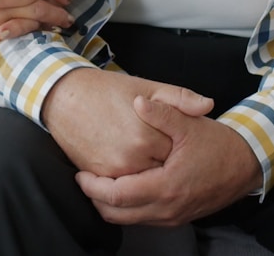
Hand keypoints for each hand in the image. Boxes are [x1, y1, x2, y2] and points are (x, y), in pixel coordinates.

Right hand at [41, 69, 212, 178]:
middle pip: (162, 172)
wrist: (65, 98)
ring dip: (149, 175)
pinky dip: (130, 180)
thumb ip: (179, 98)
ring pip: (143, 183)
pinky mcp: (98, 176)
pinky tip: (132, 167)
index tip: (180, 144)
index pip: (178, 154)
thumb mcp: (146, 86)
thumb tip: (208, 105)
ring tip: (149, 160)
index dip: (180, 149)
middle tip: (165, 154)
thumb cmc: (106, 90)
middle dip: (166, 165)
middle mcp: (132, 157)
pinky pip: (122, 187)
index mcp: (148, 135)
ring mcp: (114, 170)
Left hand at [74, 96, 260, 225]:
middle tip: (84, 180)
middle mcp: (167, 208)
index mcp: (167, 186)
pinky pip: (142, 219)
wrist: (247, 165)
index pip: (117, 195)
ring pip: (128, 220)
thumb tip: (139, 102)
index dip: (94, 186)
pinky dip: (127, 208)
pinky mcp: (177, 218)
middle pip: (116, 214)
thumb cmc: (219, 145)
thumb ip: (163, 112)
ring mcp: (172, 217)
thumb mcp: (190, 123)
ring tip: (98, 183)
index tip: (80, 173)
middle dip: (95, 199)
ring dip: (110, 205)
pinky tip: (122, 188)